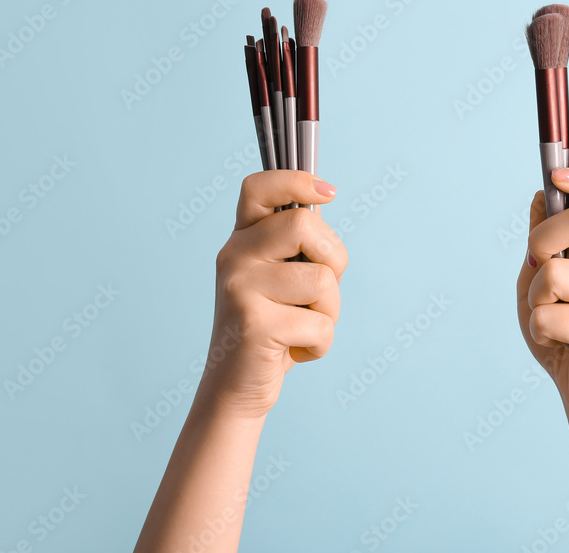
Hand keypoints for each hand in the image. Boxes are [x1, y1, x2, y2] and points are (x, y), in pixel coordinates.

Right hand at [198, 171, 347, 418]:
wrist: (236, 387)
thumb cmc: (272, 328)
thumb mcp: (282, 278)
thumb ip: (296, 243)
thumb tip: (323, 196)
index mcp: (242, 239)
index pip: (258, 187)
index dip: (296, 181)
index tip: (329, 193)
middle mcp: (234, 256)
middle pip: (304, 226)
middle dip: (334, 260)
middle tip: (321, 292)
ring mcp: (240, 289)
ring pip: (323, 280)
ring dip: (330, 312)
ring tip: (303, 326)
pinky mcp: (254, 325)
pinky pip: (320, 324)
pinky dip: (321, 343)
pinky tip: (294, 350)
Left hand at [516, 168, 568, 420]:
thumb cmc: (561, 335)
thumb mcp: (538, 281)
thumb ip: (540, 241)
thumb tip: (539, 195)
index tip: (557, 175)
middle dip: (542, 240)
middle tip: (539, 269)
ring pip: (554, 273)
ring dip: (536, 300)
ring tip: (549, 318)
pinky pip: (549, 316)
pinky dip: (538, 331)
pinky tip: (556, 342)